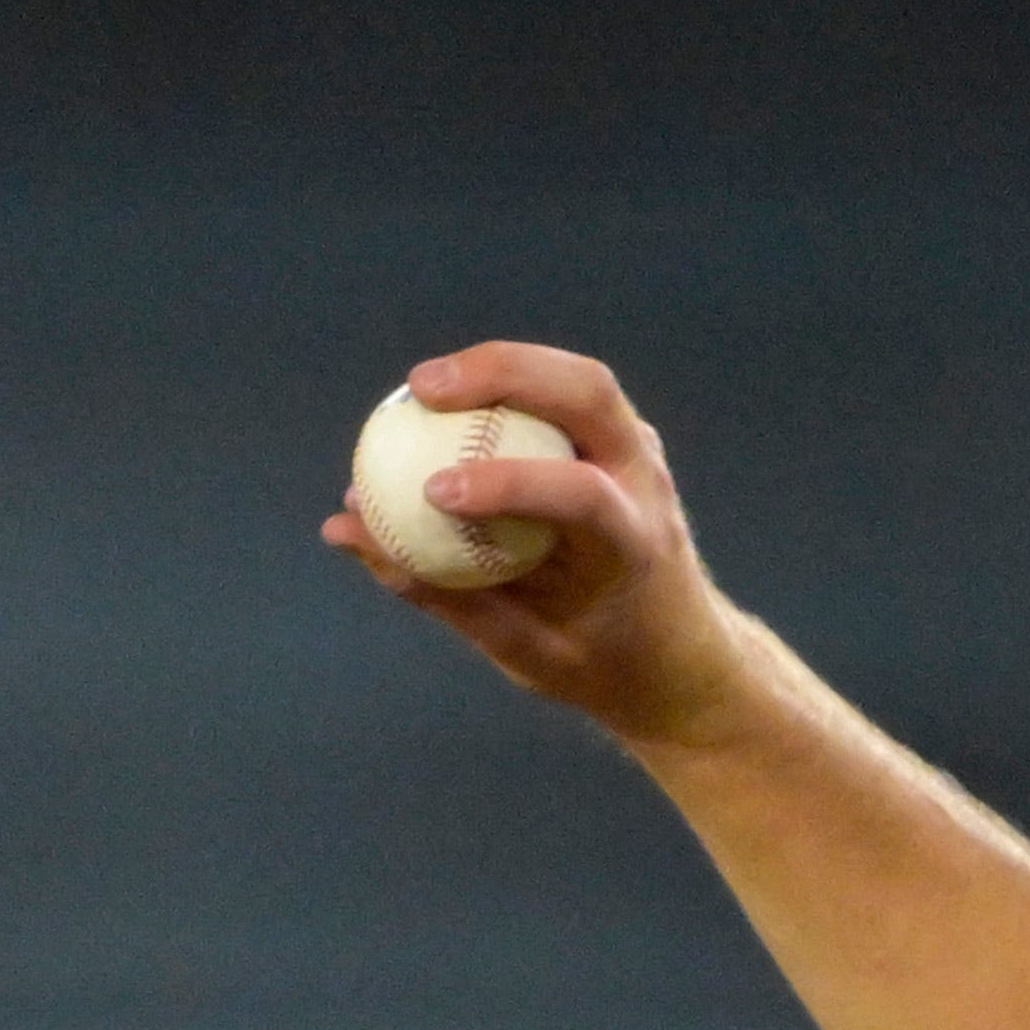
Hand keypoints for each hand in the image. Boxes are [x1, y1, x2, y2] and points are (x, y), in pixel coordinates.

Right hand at [323, 343, 755, 747]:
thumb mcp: (525, 652)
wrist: (683, 658)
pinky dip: (506, 384)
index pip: (580, 495)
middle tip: (421, 390)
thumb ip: (442, 594)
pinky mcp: (620, 440)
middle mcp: (647, 485)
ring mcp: (640, 453)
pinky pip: (560, 392)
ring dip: (500, 366)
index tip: (433, 491)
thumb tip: (347, 532)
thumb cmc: (600, 663)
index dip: (506, 484)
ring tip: (423, 386)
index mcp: (636, 546)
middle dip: (504, 375)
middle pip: (588, 393)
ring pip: (578, 377)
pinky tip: (447, 399)